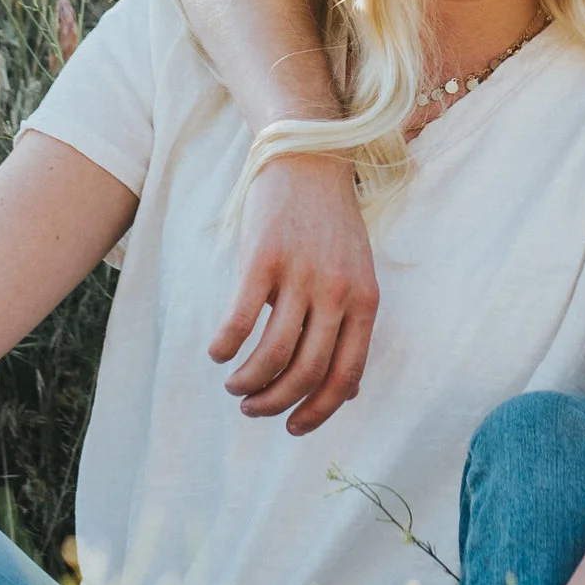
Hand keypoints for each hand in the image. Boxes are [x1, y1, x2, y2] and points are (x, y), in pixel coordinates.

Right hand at [208, 152, 379, 431]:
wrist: (309, 158)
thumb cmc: (330, 224)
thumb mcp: (356, 275)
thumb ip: (352, 329)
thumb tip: (347, 393)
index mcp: (365, 301)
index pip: (346, 376)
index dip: (319, 411)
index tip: (293, 427)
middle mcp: (336, 292)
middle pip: (306, 373)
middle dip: (275, 403)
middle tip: (253, 408)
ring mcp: (300, 275)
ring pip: (272, 355)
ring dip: (248, 382)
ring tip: (234, 385)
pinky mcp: (263, 259)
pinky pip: (240, 320)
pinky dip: (226, 347)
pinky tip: (219, 353)